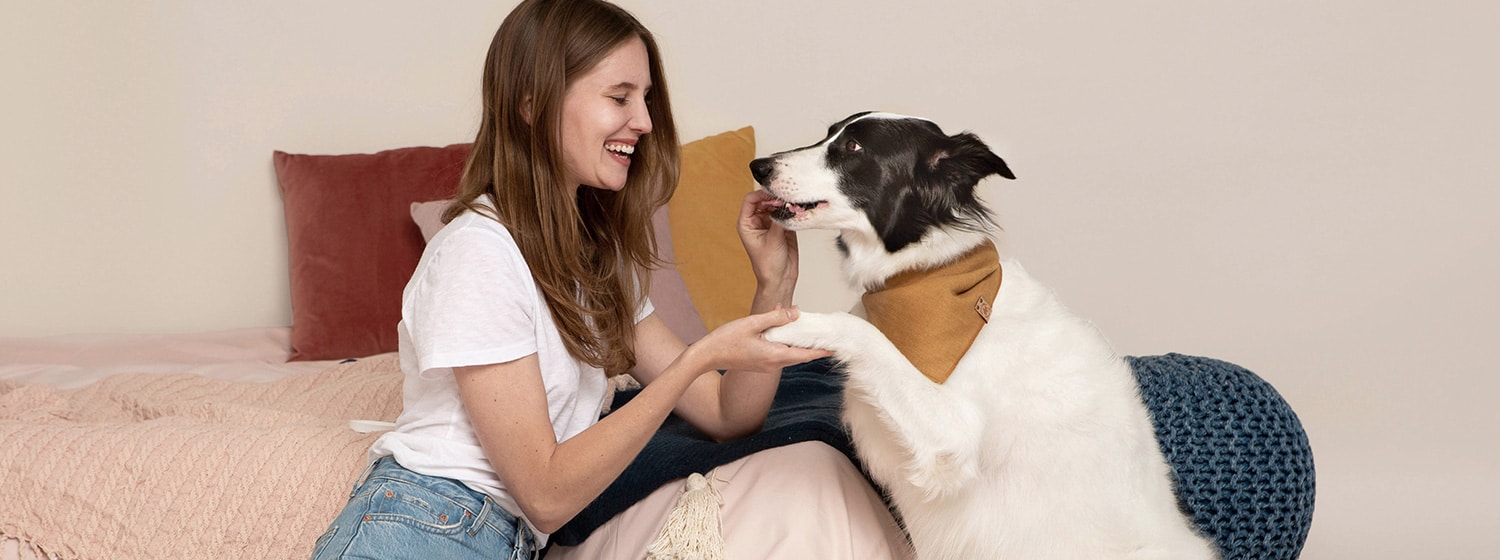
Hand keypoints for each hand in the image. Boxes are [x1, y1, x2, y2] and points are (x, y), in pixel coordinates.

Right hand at [690, 306, 830, 373]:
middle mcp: (774, 364)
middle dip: (814, 346)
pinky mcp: (760, 363)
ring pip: (790, 355)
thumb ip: (775, 318)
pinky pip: (780, 354)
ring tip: (810, 331)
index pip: (806, 355)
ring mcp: (767, 366)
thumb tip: (795, 313)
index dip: (822, 350)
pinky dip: (786, 343)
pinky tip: (784, 330)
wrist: (706, 356)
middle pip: (801, 356)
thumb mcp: (752, 323)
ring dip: (800, 344)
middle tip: (827, 335)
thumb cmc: (725, 340)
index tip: (836, 347)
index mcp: (775, 355)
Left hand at [738, 190, 798, 308]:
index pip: (750, 200)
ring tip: (793, 207)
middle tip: (787, 201)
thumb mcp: (772, 240)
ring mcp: (770, 223)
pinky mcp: (782, 227)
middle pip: (764, 200)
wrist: (780, 279)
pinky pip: (786, 213)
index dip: (762, 195)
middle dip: (776, 198)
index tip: (775, 195)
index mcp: (746, 224)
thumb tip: (784, 204)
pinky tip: (797, 212)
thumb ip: (778, 220)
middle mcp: (757, 221)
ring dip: (785, 204)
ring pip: (776, 205)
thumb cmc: (768, 266)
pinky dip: (792, 211)